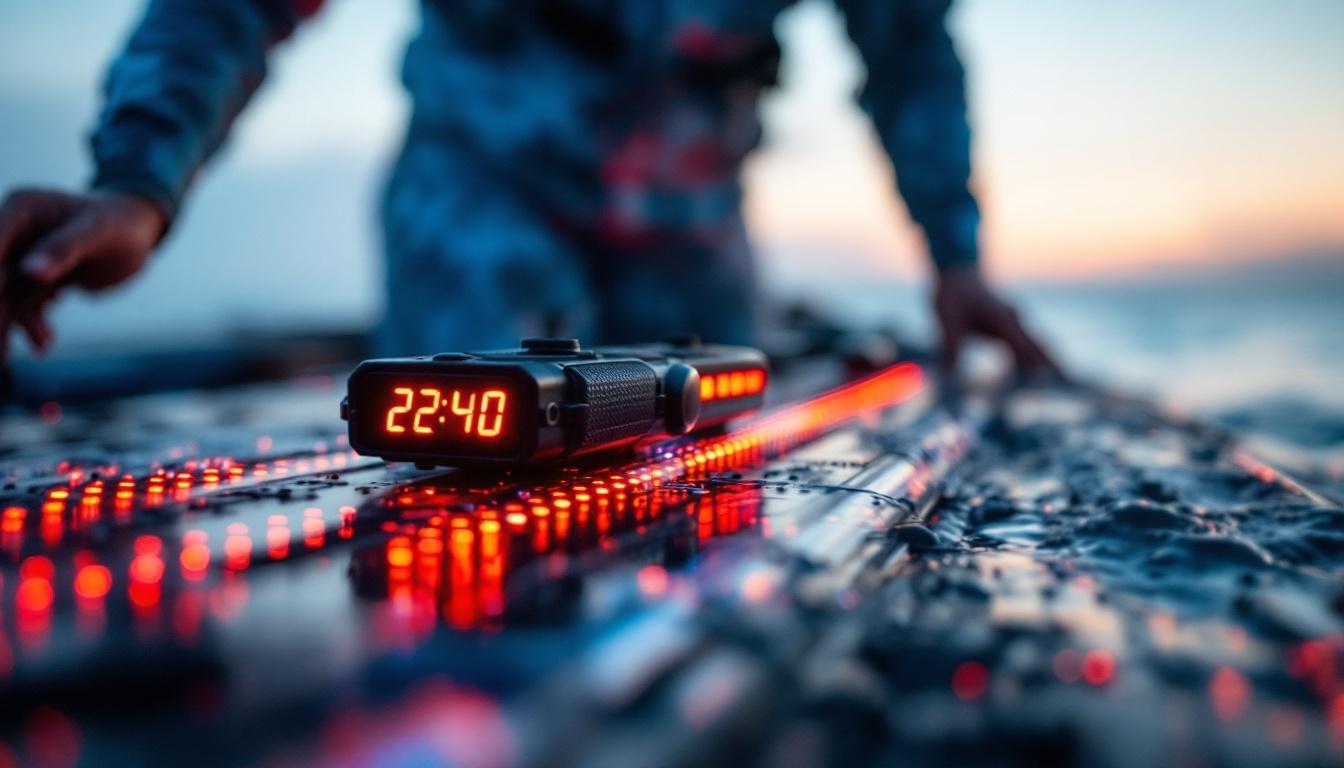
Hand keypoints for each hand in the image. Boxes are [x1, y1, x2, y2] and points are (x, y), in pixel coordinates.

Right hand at [0, 188, 165, 360]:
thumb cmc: (120, 224)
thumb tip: (30, 272)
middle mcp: (14, 231)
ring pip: (5, 296)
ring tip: (4, 360)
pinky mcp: (35, 279)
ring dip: (5, 327)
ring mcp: (23, 257)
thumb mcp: (97, 233)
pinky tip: (44, 344)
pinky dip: (31, 326)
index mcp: (21, 209)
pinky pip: (25, 306)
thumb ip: (64, 249)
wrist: (137, 232)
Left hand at [932, 266, 1062, 380]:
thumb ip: (950, 348)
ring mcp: (1016, 322)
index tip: (1048, 382)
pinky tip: (1042, 370)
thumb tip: (947, 376)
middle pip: (1040, 346)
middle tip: (1070, 384)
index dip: (1034, 365)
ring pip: (1039, 343)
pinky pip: (1030, 342)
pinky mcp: (1013, 325)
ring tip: (1065, 380)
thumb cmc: (953, 296)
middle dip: (1055, 364)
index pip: (1023, 347)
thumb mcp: (948, 322)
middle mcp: (1014, 321)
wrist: (958, 273)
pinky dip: (1039, 356)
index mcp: (1001, 320)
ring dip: (1051, 360)